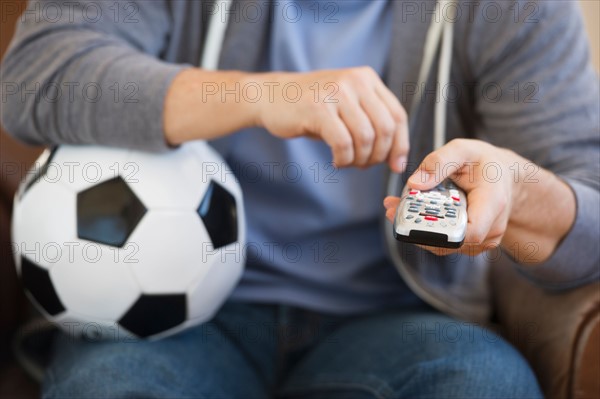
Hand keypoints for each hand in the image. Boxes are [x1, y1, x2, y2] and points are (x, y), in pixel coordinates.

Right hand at [250, 67, 408, 172]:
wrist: (270, 96)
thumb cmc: (310, 106)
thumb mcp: (346, 106)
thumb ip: (371, 123)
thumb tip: (396, 159)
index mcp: (366, 79)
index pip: (397, 115)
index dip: (401, 145)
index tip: (396, 165)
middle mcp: (355, 82)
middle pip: (385, 128)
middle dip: (378, 156)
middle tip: (364, 165)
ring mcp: (336, 93)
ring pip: (365, 138)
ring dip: (359, 160)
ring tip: (347, 162)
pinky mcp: (318, 109)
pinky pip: (343, 144)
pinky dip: (343, 159)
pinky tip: (335, 160)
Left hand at [383, 139, 519, 255]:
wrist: (502, 176)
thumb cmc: (483, 162)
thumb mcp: (462, 150)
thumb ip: (439, 162)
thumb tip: (415, 183)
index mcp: (493, 203)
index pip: (470, 232)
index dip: (441, 233)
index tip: (415, 219)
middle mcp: (491, 227)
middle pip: (450, 241)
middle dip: (418, 228)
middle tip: (393, 209)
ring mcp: (482, 239)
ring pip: (444, 245)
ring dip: (418, 230)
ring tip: (397, 207)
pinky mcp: (471, 243)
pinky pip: (445, 243)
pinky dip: (426, 231)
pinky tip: (411, 213)